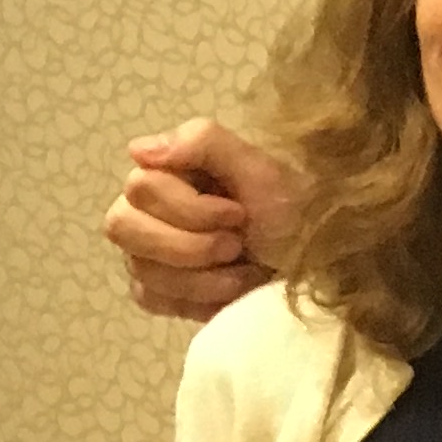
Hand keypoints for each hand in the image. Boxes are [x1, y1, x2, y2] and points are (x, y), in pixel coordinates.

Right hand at [108, 117, 297, 322]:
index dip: (192, 208)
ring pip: (139, 267)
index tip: (239, 213)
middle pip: (123, 227)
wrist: (318, 267)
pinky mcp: (157, 289)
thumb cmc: (295, 213)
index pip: (140, 187)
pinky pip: (148, 297)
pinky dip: (195, 299)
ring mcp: (147, 250)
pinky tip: (227, 290)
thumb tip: (138, 150)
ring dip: (201, 276)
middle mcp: (147, 208)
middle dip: (191, 244)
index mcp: (169, 172)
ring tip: (242, 269)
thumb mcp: (262, 169)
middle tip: (237, 245)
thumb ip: (203, 143)